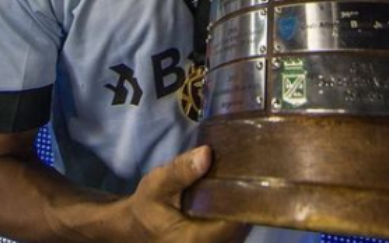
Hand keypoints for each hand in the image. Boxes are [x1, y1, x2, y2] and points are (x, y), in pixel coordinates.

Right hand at [126, 147, 248, 242]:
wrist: (136, 229)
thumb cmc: (147, 207)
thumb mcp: (156, 185)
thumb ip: (180, 171)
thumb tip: (207, 154)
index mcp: (195, 241)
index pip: (234, 222)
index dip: (246, 198)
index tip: (251, 172)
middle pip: (242, 225)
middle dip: (247, 197)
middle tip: (251, 167)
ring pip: (241, 229)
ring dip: (244, 204)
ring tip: (245, 175)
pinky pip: (235, 230)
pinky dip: (237, 211)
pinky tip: (236, 191)